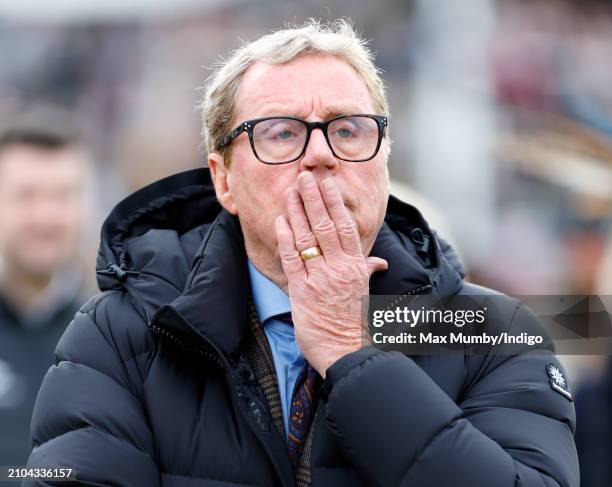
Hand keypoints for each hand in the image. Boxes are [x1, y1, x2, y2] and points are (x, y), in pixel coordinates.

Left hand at [275, 171, 387, 377]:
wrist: (346, 352)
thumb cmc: (354, 323)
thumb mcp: (365, 293)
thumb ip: (367, 271)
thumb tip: (378, 262)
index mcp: (356, 266)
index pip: (344, 226)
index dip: (334, 203)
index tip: (326, 183)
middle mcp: (339, 268)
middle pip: (325, 226)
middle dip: (314, 199)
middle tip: (304, 176)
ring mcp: (320, 278)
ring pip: (308, 238)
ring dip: (298, 212)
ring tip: (290, 191)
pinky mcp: (302, 291)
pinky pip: (292, 259)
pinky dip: (286, 239)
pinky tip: (281, 222)